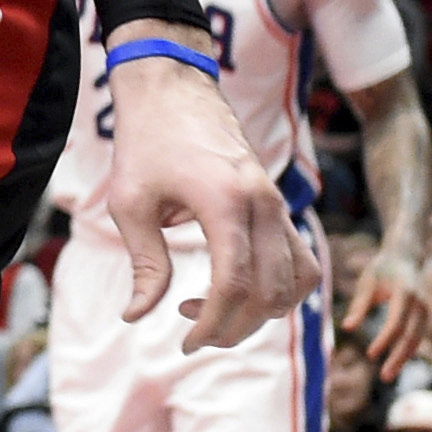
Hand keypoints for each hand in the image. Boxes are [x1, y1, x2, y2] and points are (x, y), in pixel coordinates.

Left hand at [104, 33, 319, 352]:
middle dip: (234, 327)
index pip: (234, 285)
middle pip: (270, 292)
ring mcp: (277, 204)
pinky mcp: (279, 205)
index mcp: (225, 201)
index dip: (212, 323)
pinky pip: (301, 259)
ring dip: (263, 312)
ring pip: (296, 280)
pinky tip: (239, 290)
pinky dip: (282, 288)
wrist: (173, 89)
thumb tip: (138, 317)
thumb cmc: (145, 142)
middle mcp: (263, 204)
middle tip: (193, 335)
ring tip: (214, 312)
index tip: (185, 342)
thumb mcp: (130, 202)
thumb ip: (144, 263)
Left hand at [346, 249, 427, 379]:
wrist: (404, 255)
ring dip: (403, 358)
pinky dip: (407, 350)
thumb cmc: (381, 269)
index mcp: (405, 293)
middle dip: (398, 358)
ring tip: (388, 375)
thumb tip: (347, 328)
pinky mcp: (424, 315)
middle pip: (411, 337)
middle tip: (385, 377)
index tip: (370, 355)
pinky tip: (396, 363)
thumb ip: (359, 305)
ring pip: (416, 340)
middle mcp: (420, 304)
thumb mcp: (366, 283)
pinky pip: (417, 336)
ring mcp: (425, 310)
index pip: (396, 323)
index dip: (385, 341)